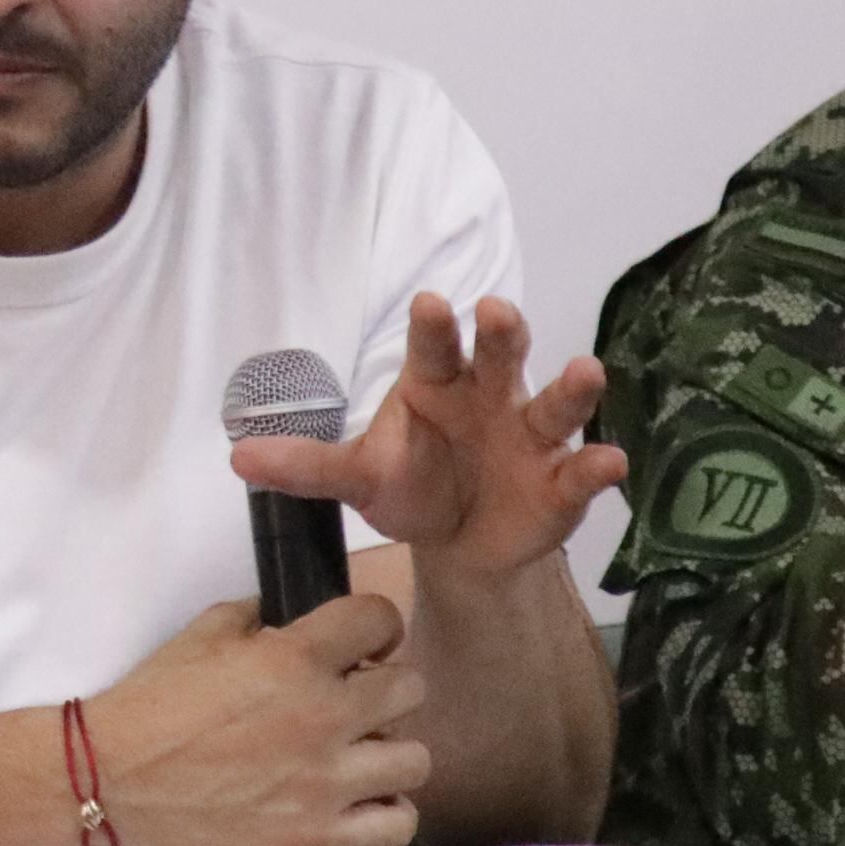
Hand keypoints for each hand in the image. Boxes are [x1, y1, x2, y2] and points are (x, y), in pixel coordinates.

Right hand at [87, 594, 429, 845]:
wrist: (113, 779)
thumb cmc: (154, 704)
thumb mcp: (206, 631)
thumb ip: (263, 616)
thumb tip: (300, 616)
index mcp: (294, 658)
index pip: (381, 619)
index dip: (374, 627)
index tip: (361, 645)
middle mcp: (322, 717)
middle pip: (409, 688)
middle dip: (384, 687)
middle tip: (354, 701)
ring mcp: (324, 783)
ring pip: (414, 758)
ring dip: (389, 750)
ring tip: (359, 755)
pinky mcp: (316, 838)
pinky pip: (396, 826)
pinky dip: (387, 812)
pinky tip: (360, 802)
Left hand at [227, 296, 629, 580]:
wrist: (457, 543)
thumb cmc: (411, 486)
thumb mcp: (358, 476)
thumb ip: (306, 467)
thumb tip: (236, 457)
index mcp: (437, 383)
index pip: (434, 346)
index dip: (434, 325)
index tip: (430, 301)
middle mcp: (491, 396)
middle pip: (500, 355)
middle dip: (503, 333)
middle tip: (498, 310)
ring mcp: (532, 437)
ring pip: (555, 403)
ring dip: (572, 387)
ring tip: (586, 371)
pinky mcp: (562, 482)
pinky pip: (582, 470)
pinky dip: (596, 465)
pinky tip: (608, 462)